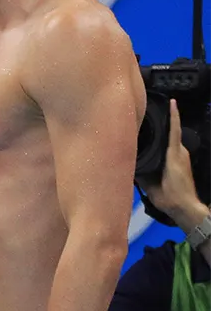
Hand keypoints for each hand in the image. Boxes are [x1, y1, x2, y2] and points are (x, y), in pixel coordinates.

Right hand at [144, 99, 208, 228]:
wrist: (184, 208)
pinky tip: (151, 147)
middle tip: (149, 113)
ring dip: (161, 136)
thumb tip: (125, 162)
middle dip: (163, 122)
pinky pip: (170, 151)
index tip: (172, 102)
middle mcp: (178, 153)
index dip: (173, 115)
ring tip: (147, 128)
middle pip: (171, 134)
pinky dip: (162, 147)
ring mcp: (180, 159)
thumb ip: (141, 172)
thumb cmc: (172, 195)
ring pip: (169, 143)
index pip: (174, 130)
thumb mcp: (153, 184)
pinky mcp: (180, 166)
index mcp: (174, 154)